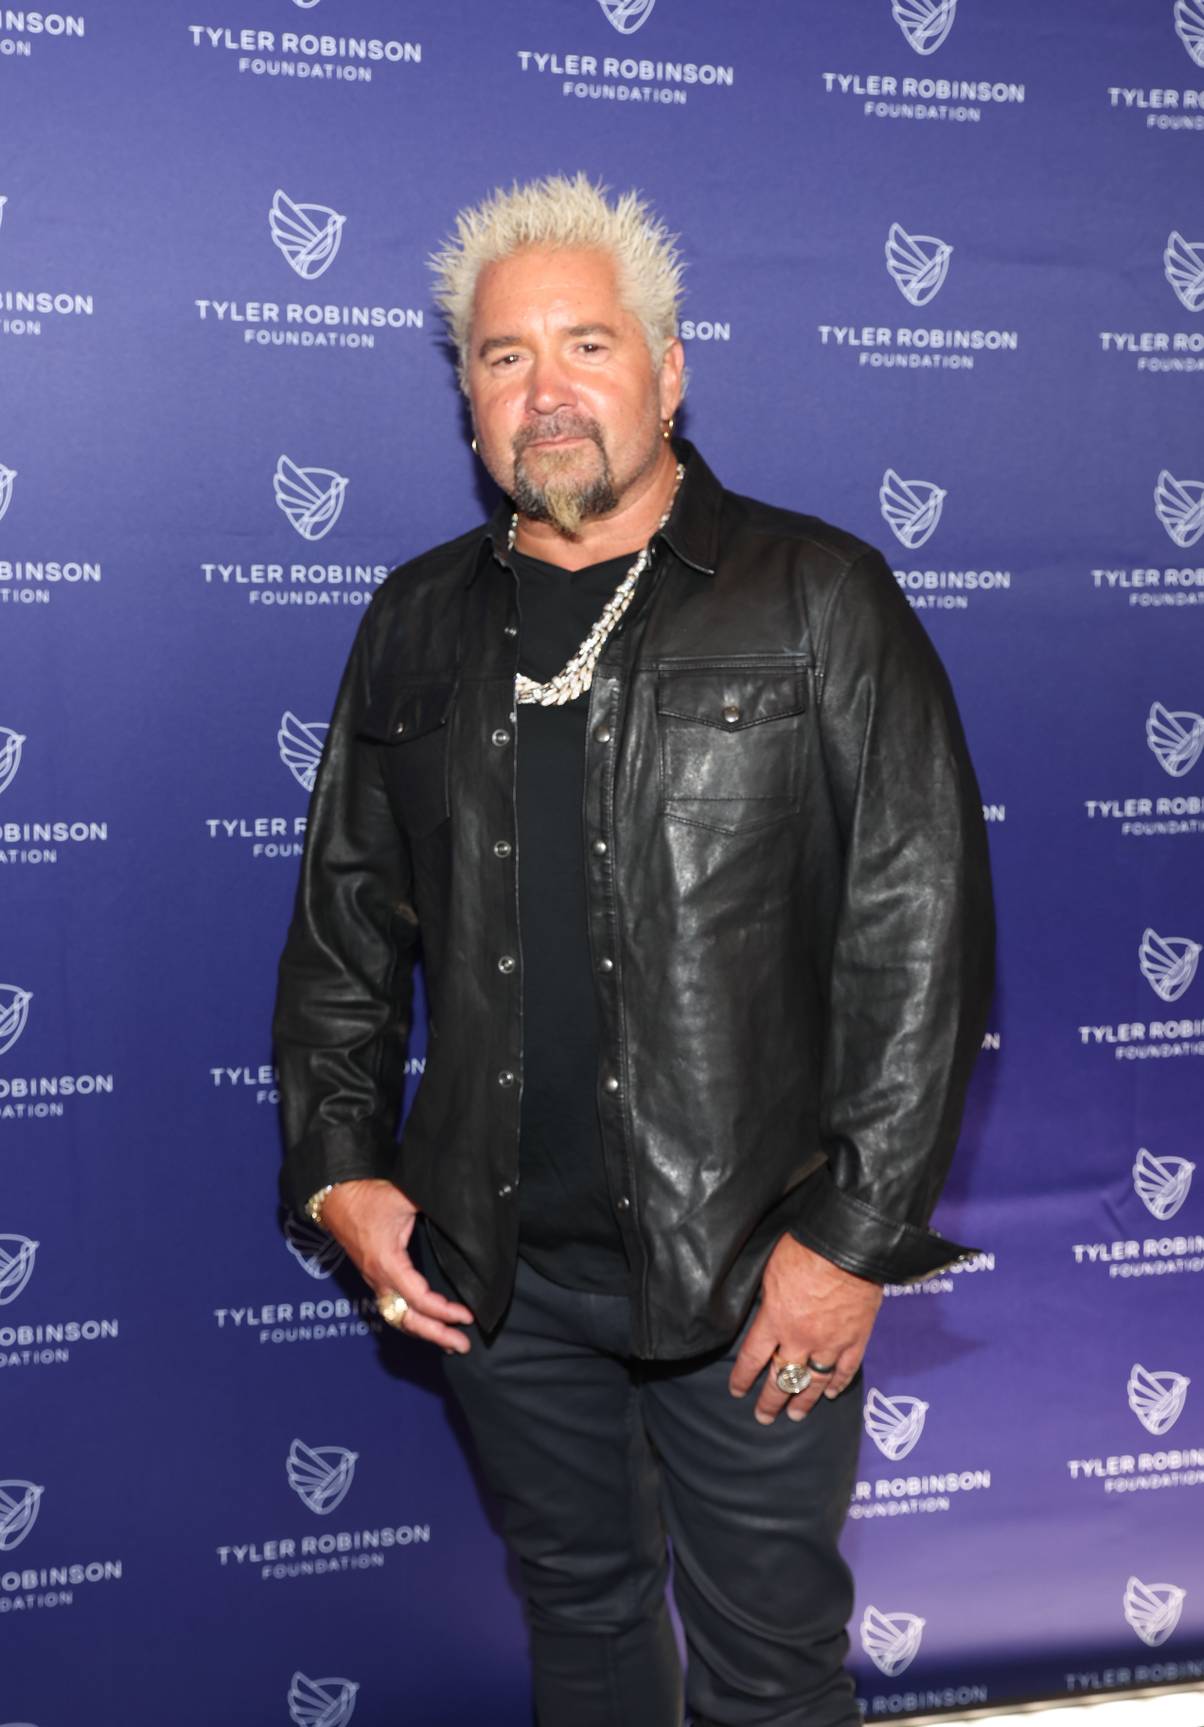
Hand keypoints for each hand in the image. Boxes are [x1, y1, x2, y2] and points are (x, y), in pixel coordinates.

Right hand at [320, 1178, 475, 1353]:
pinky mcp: (374, 1276)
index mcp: (387, 1263)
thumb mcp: (404, 1197)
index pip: (419, 1299)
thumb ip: (434, 1206)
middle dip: (435, 1334)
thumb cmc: (367, 1196)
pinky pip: (393, 1308)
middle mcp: (378, 1278)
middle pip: (407, 1319)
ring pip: (398, 1317)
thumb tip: (461, 1212)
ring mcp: (374, 1280)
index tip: (467, 1316)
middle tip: (463, 1346)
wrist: (334, 1196)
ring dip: (424, 1332)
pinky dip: (412, 1320)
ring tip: (449, 1342)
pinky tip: (426, 1324)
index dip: (444, 1311)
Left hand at [728, 1234, 881, 1424]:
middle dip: (770, 1401)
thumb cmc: (805, 1249)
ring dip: (803, 1401)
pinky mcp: (856, 1339)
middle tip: (763, 1417)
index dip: (742, 1377)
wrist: (847, 1246)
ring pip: (813, 1382)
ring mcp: (830, 1343)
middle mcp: (800, 1339)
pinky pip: (846, 1370)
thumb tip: (763, 1310)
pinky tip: (832, 1394)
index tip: (737, 1391)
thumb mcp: (770, 1270)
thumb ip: (767, 1298)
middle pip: (781, 1378)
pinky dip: (838, 1384)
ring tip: (795, 1416)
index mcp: (774, 1320)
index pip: (752, 1358)